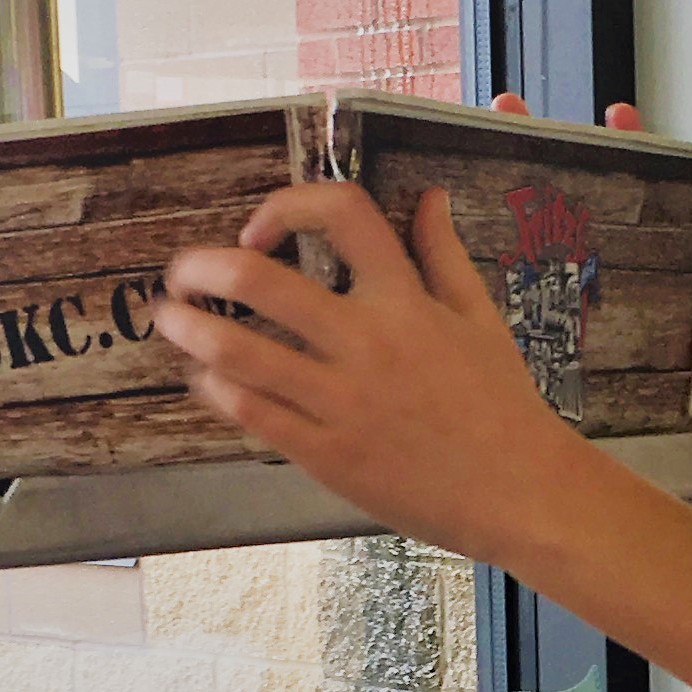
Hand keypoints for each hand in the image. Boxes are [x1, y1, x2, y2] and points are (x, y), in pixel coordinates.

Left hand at [154, 179, 590, 556]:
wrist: (519, 493)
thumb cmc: (502, 406)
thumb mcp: (480, 319)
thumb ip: (444, 255)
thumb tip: (427, 198)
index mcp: (405, 301)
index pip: (340, 216)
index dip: (287, 205)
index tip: (261, 229)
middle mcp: (366, 342)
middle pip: (259, 281)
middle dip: (202, 268)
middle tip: (183, 274)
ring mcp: (341, 401)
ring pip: (238, 352)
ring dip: (189, 328)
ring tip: (172, 318)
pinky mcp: (326, 454)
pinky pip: (251, 413)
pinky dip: (216, 389)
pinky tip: (207, 380)